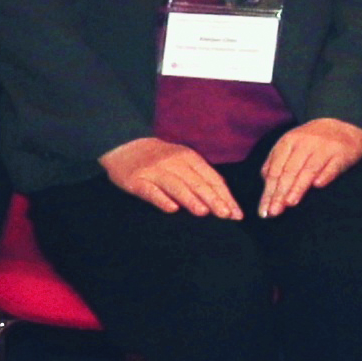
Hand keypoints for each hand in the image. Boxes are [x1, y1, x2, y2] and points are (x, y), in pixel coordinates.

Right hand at [101, 136, 242, 219]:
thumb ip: (201, 175)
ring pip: (176, 186)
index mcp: (189, 158)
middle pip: (197, 183)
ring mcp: (155, 171)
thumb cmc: (161, 158)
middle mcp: (174, 163)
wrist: (125, 146)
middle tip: (226, 215)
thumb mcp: (183, 159)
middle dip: (214, 199)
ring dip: (191, 199)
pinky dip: (162, 199)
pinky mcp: (136, 180)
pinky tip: (172, 209)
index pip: (212, 179)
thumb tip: (224, 194)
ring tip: (204, 212)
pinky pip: (150, 191)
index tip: (236, 213)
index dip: (225, 196)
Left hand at [257, 119, 361, 215]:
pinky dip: (325, 175)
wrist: (342, 124)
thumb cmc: (311, 141)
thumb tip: (266, 184)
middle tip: (274, 212)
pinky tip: (318, 186)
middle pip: (290, 171)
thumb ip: (276, 162)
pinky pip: (332, 166)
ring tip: (289, 203)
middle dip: (280, 193)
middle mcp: (305, 143)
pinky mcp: (342, 152)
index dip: (269, 191)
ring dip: (299, 187)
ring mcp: (324, 147)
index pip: (276, 170)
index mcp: (289, 142)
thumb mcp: (290, 145)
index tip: (264, 210)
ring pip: (309, 169)